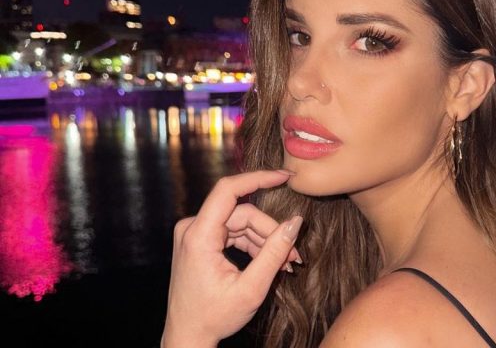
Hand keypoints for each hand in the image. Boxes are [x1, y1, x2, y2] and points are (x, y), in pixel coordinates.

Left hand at [161, 170, 302, 347]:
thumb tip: (296, 221)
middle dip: (270, 231)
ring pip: (241, 223)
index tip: (285, 175)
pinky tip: (271, 262)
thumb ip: (274, 252)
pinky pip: (233, 232)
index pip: (229, 190)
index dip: (259, 178)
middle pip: (242, 213)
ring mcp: (194, 234)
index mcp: (198, 236)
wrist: (188, 338)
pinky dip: (253, 245)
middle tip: (294, 256)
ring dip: (265, 240)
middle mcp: (191, 228)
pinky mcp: (200, 241)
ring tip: (287, 263)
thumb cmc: (214, 317)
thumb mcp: (251, 288)